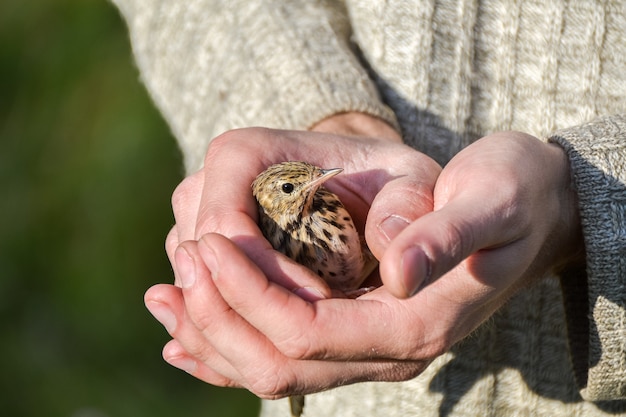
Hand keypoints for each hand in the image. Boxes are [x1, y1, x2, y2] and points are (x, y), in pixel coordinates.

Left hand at [146, 130, 581, 397]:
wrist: (527, 209)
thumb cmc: (509, 196)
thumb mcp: (490, 202)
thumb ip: (445, 235)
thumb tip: (399, 268)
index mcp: (416, 325)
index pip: (306, 331)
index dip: (248, 291)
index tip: (210, 241)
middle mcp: (389, 350)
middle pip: (278, 361)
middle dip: (217, 315)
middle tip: (181, 263)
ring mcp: (370, 346)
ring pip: (271, 367)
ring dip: (211, 335)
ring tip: (163, 296)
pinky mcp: (356, 330)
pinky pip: (282, 357)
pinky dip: (229, 348)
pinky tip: (186, 338)